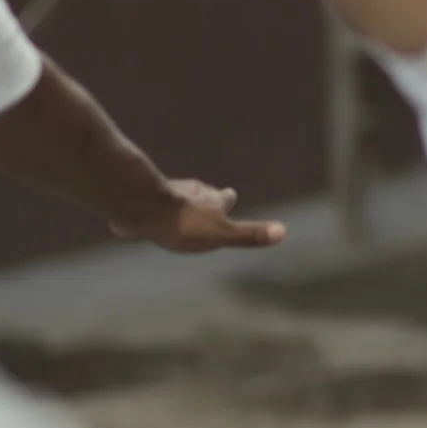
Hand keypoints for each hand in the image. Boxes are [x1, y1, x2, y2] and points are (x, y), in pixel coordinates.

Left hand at [113, 179, 286, 253]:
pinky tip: (147, 219)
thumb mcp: (221, 234)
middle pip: (202, 193)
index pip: (225, 197)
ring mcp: (167, 193)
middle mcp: (192, 192)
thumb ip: (250, 235)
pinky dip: (153, 210)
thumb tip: (283, 232)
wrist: (143, 210)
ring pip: (177, 197)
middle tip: (203, 207)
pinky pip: (151, 204)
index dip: (226, 201)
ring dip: (178, 204)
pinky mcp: (145, 199)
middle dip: (204, 201)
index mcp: (212, 200)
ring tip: (176, 215)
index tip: (228, 198)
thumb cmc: (185, 225)